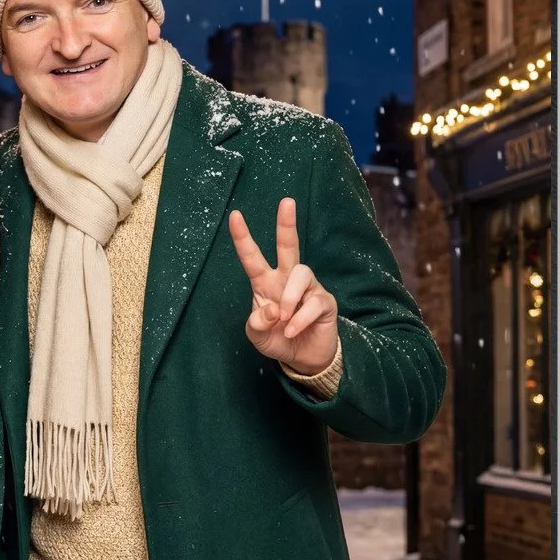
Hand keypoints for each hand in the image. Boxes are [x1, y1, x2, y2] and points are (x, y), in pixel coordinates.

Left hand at [228, 197, 339, 374]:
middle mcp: (287, 280)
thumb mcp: (257, 335)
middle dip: (286, 224)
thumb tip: (273, 308)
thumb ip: (256, 323)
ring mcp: (308, 288)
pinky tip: (292, 330)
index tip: (234, 215)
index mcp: (265, 283)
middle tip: (286, 201)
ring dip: (289, 298)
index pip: (252, 257)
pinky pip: (313, 303)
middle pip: (289, 246)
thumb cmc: (277, 340)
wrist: (302, 358)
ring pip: (301, 274)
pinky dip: (299, 320)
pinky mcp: (325, 301)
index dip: (243, 237)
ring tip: (284, 320)